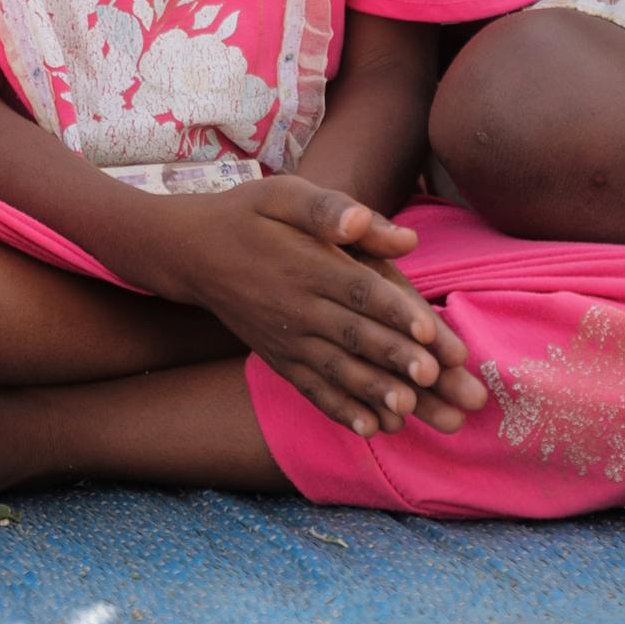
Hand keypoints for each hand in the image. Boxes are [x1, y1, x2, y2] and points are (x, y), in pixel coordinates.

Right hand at [143, 179, 486, 435]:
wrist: (190, 253)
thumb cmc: (247, 215)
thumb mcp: (283, 195)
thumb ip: (329, 208)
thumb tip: (370, 221)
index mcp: (306, 265)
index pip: (358, 290)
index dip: (394, 310)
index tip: (430, 330)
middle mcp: (298, 308)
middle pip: (355, 336)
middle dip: (396, 358)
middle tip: (434, 378)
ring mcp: (288, 339)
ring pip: (337, 370)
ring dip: (374, 391)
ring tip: (410, 410)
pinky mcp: (280, 359)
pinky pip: (312, 389)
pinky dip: (340, 410)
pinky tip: (372, 429)